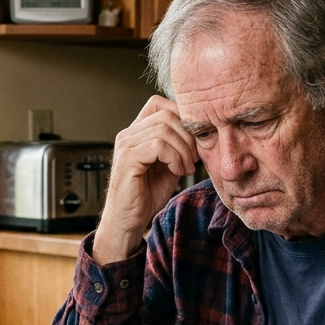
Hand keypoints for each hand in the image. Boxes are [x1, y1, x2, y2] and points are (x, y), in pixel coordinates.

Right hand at [92, 96, 197, 263]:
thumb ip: (178, 145)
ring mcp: (126, 145)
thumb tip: (199, 131)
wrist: (129, 220)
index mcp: (136, 132)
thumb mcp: (169, 164)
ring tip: (186, 168)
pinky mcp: (127, 159)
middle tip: (194, 159)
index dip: (181, 117)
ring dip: (183, 149)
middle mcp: (128, 134)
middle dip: (187, 136)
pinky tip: (176, 171)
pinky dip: (174, 158)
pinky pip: (158, 145)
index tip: (192, 142)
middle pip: (166, 114)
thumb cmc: (147, 195)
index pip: (159, 103)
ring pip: (164, 128)